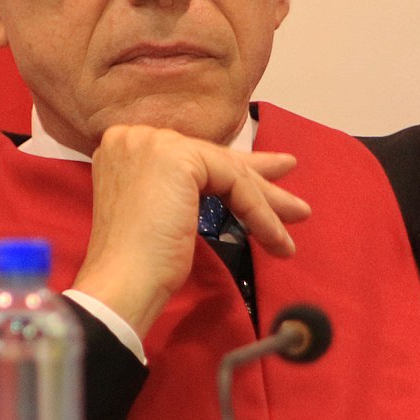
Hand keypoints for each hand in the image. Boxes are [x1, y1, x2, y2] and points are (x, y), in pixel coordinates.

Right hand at [69, 125, 310, 336]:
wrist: (121, 284)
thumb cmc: (138, 264)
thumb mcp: (166, 213)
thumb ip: (187, 188)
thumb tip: (232, 181)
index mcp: (126, 146)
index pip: (194, 157)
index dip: (233, 171)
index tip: (267, 184)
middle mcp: (135, 135)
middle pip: (213, 159)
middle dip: (258, 179)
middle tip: (292, 196)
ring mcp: (154, 143)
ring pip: (228, 170)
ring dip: (266, 201)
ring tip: (297, 217)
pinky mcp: (177, 157)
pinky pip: (234, 182)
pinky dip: (259, 211)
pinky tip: (275, 238)